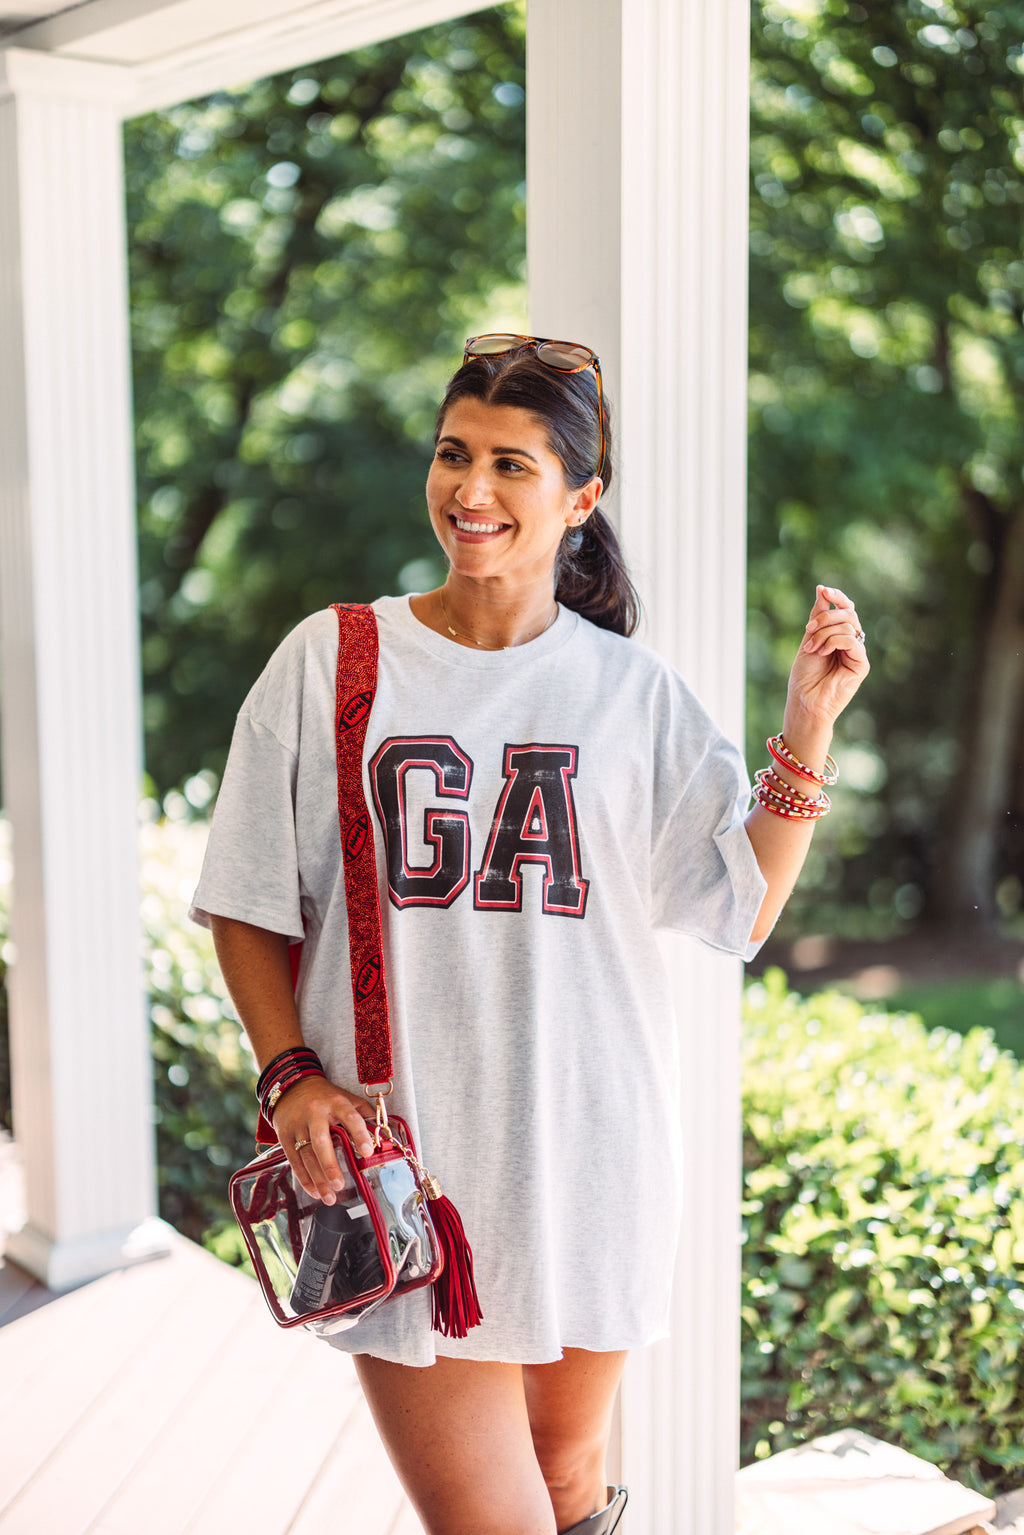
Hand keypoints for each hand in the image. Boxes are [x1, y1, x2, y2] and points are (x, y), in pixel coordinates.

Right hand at [272, 1075, 376, 1204]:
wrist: (290, 1086)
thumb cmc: (324, 1096)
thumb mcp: (346, 1098)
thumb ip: (364, 1114)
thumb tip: (382, 1136)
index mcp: (335, 1102)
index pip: (350, 1117)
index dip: (359, 1134)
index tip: (368, 1152)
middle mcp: (315, 1113)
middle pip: (320, 1141)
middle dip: (330, 1165)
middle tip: (340, 1185)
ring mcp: (297, 1125)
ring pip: (306, 1155)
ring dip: (317, 1179)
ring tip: (329, 1197)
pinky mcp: (284, 1135)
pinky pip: (294, 1160)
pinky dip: (304, 1178)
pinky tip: (314, 1191)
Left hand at [785, 584, 868, 735]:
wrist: (804, 701)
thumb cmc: (804, 676)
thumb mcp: (809, 639)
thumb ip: (818, 617)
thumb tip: (822, 590)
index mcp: (839, 635)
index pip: (846, 609)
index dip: (837, 597)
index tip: (823, 590)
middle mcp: (851, 643)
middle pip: (849, 614)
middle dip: (827, 616)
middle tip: (809, 627)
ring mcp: (857, 654)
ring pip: (849, 626)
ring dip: (825, 633)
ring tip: (812, 648)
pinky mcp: (862, 665)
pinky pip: (852, 641)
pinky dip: (834, 642)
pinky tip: (822, 653)